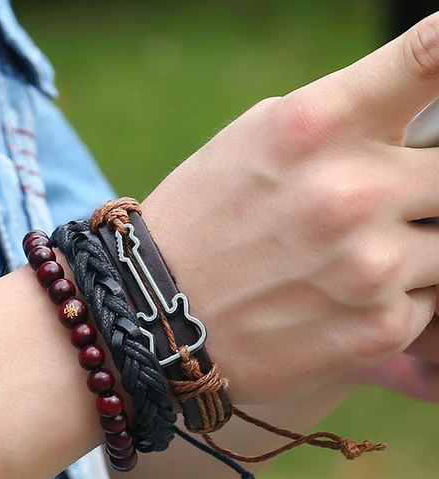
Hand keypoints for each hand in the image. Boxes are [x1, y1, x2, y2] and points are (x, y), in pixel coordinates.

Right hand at [144, 14, 438, 403]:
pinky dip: (395, 300)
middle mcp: (351, 192)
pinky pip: (429, 302)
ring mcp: (369, 268)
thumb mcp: (252, 142)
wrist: (154, 320)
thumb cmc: (200, 222)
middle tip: (375, 206)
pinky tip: (336, 303)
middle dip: (423, 188)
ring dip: (411, 251)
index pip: (432, 61)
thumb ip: (341, 119)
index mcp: (315, 127)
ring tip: (342, 264)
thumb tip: (420, 111)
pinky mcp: (377, 331)